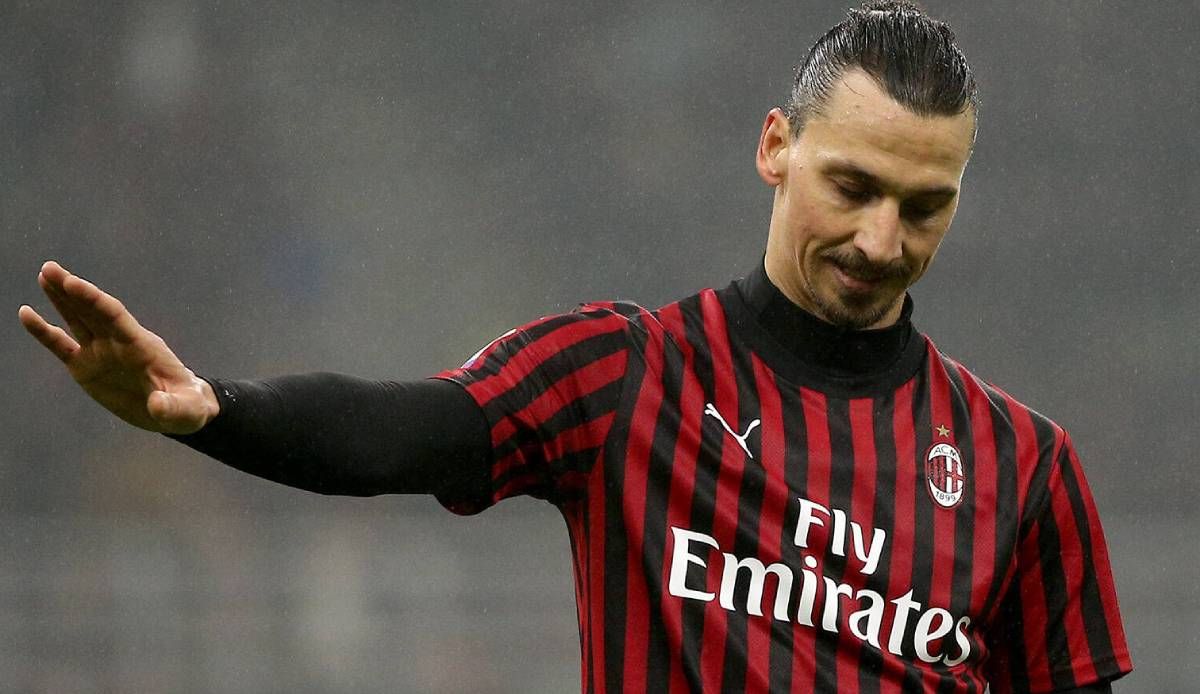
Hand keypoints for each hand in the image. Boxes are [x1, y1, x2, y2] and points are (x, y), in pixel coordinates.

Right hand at [18, 261, 219, 433]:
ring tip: (44, 275)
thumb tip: (158, 406)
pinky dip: (44, 331)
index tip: (73, 283)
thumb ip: (173, 408)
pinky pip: (61, 346)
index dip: (94, 299)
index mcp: (141, 346)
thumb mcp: (186, 410)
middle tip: (50, 268)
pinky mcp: (86, 368)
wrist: (177, 410)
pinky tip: (27, 314)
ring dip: (61, 299)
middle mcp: (118, 343)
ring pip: (77, 320)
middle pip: (93, 311)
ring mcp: (101, 353)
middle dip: (73, 291)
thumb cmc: (187, 406)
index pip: (114, 316)